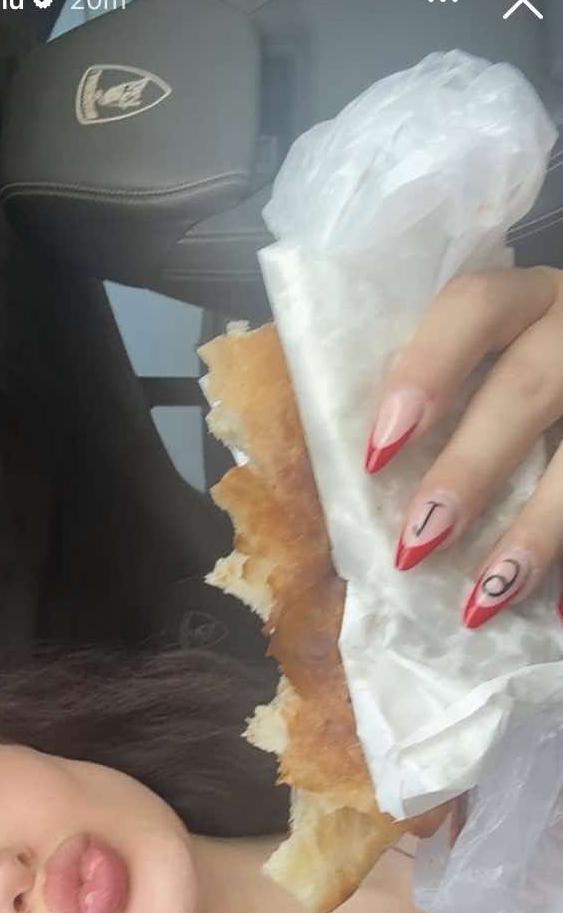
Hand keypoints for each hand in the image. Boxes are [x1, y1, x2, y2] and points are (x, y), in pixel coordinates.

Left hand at [364, 266, 562, 628]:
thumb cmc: (524, 367)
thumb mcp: (496, 353)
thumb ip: (448, 394)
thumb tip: (369, 479)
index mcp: (527, 297)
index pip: (473, 307)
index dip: (424, 372)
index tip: (379, 450)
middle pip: (527, 387)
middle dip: (469, 470)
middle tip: (417, 543)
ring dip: (535, 533)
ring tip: (483, 600)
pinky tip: (557, 615)